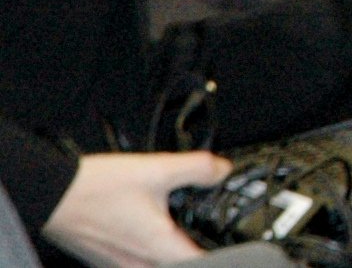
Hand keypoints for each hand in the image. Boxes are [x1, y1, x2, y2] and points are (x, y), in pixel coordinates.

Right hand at [43, 151, 224, 266]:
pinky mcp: (104, 261)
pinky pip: (135, 261)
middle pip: (178, 264)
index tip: (225, 239)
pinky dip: (146, 247)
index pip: (203, 263)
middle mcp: (139, 264)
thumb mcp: (157, 169)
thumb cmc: (95, 188)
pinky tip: (143, 225)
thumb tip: (221, 170)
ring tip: (167, 223)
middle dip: (192, 248)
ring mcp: (118, 266)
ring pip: (155, 264)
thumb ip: (197, 168)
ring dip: (167, 248)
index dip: (220, 253)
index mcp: (159, 247)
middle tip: (197, 226)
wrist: (51, 193)